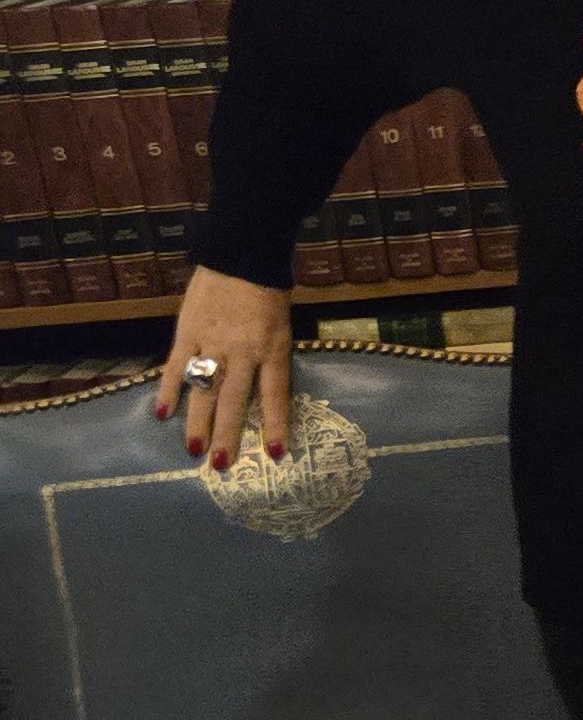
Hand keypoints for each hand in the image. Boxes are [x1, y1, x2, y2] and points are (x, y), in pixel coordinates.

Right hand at [151, 267, 295, 468]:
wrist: (241, 254)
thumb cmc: (268, 291)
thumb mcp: (282, 326)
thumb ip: (270, 358)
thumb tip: (262, 392)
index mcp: (273, 349)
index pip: (275, 394)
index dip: (276, 424)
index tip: (275, 453)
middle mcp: (243, 351)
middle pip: (236, 400)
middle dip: (230, 434)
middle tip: (222, 465)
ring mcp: (212, 343)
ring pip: (205, 390)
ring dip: (199, 422)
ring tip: (195, 452)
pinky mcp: (187, 332)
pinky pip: (175, 366)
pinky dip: (168, 390)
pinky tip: (163, 414)